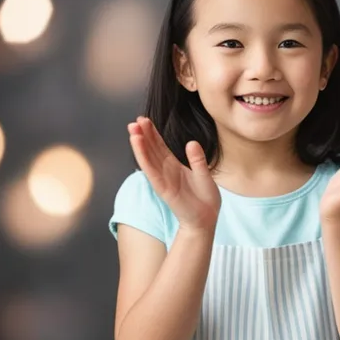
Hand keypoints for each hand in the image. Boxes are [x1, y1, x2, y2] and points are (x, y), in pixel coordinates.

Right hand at [128, 117, 219, 231]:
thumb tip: (191, 142)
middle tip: (135, 120)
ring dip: (140, 145)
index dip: (152, 134)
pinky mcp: (164, 189)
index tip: (144, 120)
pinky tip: (139, 147)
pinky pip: (152, 172)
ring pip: (148, 159)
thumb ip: (198, 159)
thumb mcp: (204, 174)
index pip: (160, 147)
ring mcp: (163, 180)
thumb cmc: (205, 198)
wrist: (206, 219)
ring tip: (133, 130)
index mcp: (174, 166)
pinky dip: (145, 159)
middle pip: (151, 150)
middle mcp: (166, 171)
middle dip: (143, 135)